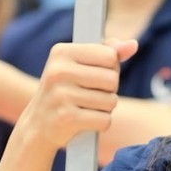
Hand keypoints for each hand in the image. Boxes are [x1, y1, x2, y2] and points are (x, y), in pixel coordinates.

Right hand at [23, 40, 138, 153]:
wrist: (38, 126)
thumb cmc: (65, 91)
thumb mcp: (79, 66)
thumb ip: (107, 52)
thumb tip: (133, 45)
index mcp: (62, 52)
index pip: (110, 56)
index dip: (110, 68)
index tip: (94, 75)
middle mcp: (59, 71)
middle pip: (112, 79)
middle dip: (109, 90)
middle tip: (90, 95)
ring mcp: (61, 95)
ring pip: (111, 101)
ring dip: (105, 108)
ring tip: (86, 108)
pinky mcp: (67, 118)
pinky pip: (105, 120)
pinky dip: (101, 123)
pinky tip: (85, 122)